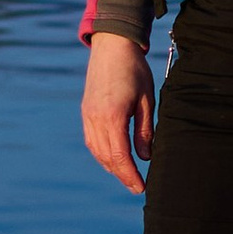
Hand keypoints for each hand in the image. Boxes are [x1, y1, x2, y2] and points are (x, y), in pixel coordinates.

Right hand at [82, 35, 154, 193]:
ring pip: (96, 151)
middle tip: (137, 187)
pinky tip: (112, 158)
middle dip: (122, 175)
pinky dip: (101, 153)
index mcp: (113, 116)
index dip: (130, 175)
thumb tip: (145, 157)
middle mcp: (96, 119)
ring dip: (111, 166)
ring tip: (126, 175)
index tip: (141, 187)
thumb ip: (145, 131)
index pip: (120, 156)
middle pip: (106, 157)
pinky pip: (91, 140)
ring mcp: (88, 115)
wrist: (112, 46)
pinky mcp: (86, 111)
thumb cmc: (135, 71)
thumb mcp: (146, 100)